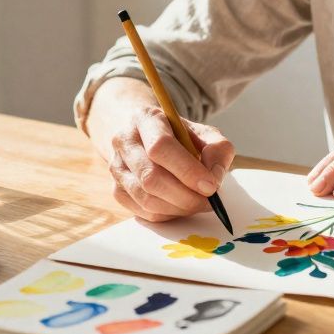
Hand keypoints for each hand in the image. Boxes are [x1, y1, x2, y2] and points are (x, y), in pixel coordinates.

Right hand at [107, 106, 235, 222]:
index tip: (211, 186)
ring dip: (178, 207)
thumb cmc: (179, 136)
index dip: (187, 170)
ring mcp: (117, 167)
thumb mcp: (204, 133)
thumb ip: (217, 149)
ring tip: (197, 202)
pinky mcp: (117, 189)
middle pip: (151, 177)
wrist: (148, 138)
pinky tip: (180, 204)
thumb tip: (214, 177)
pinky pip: (143, 212)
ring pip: (146, 199)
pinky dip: (167, 214)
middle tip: (209, 201)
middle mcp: (124, 141)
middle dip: (185, 196)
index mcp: (146, 119)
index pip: (160, 147)